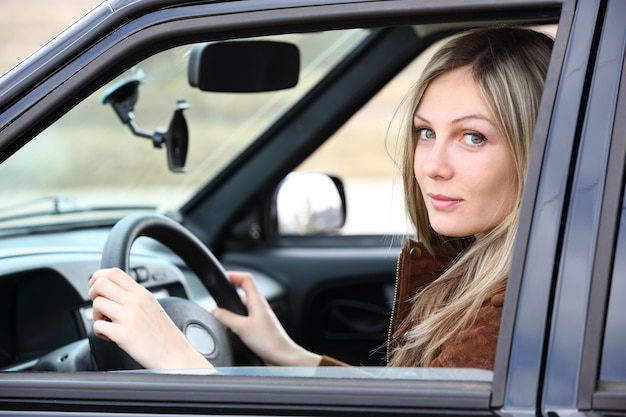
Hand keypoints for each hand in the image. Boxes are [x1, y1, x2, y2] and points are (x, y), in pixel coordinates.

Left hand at [88, 268, 211, 369]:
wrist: (175, 355)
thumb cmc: (164, 335)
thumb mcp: (153, 306)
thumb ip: (134, 297)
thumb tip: (112, 292)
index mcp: (142, 293)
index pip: (114, 273)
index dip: (99, 277)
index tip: (94, 285)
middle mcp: (135, 302)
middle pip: (101, 284)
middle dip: (93, 294)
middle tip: (100, 306)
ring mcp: (129, 317)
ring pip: (97, 304)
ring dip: (96, 315)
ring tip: (107, 324)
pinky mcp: (123, 334)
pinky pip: (97, 326)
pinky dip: (99, 333)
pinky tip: (110, 337)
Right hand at [212, 271, 320, 365]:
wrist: (282, 357)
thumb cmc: (269, 341)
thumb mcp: (242, 327)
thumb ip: (226, 317)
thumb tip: (215, 311)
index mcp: (257, 301)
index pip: (246, 279)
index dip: (234, 275)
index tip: (222, 278)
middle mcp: (258, 307)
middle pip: (241, 294)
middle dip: (227, 298)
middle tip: (217, 305)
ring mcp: (258, 318)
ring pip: (240, 309)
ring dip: (230, 313)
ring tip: (223, 320)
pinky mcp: (257, 328)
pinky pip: (242, 321)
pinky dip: (234, 323)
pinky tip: (231, 332)